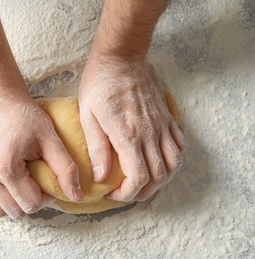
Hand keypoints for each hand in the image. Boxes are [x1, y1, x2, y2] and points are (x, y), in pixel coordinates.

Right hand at [0, 89, 82, 219]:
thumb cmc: (25, 117)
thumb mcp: (50, 139)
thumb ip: (65, 169)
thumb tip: (77, 196)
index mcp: (6, 168)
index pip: (31, 204)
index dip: (46, 196)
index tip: (48, 179)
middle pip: (14, 211)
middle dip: (31, 201)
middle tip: (37, 181)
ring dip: (14, 203)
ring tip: (22, 183)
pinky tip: (7, 185)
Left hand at [78, 56, 186, 201]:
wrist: (121, 57)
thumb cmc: (99, 84)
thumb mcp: (88, 116)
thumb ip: (97, 148)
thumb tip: (101, 176)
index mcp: (128, 134)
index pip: (138, 177)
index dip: (127, 193)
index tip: (113, 192)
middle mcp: (150, 132)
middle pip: (158, 175)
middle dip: (143, 191)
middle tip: (127, 192)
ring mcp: (161, 124)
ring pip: (174, 163)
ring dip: (162, 180)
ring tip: (146, 183)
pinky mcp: (166, 116)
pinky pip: (180, 144)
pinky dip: (173, 159)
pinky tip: (160, 161)